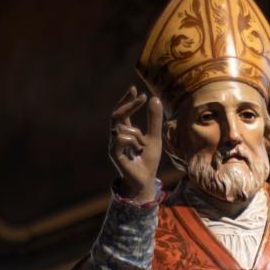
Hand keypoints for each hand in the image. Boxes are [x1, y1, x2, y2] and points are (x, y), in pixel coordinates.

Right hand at [109, 85, 162, 203]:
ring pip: (124, 128)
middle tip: (143, 97)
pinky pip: (121, 139)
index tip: (134, 89)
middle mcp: (116, 137)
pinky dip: (132, 141)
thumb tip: (154, 98)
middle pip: (117, 114)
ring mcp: (114, 145)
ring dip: (137, 134)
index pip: (122, 112)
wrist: (145, 181)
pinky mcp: (114, 154)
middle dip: (129, 104)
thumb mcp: (155, 138)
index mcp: (125, 132)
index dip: (127, 100)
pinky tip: (137, 151)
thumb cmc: (148, 161)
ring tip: (142, 148)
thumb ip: (154, 120)